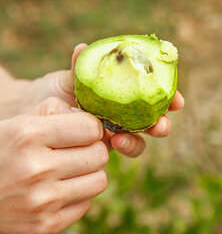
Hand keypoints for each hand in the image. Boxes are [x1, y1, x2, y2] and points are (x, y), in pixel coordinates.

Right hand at [0, 97, 107, 233]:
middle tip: (77, 149)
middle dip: (92, 148)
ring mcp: (42, 201)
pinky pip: (85, 205)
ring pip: (99, 180)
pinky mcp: (45, 226)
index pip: (90, 128)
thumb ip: (54, 111)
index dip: (92, 126)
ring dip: (89, 173)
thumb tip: (90, 120)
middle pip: (99, 154)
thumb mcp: (18, 123)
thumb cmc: (1, 151)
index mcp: (29, 135)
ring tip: (70, 169)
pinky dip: (76, 196)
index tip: (83, 129)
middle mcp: (37, 169)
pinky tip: (57, 189)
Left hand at [14, 43, 183, 158]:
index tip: (177, 101)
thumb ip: (80, 67)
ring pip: (137, 141)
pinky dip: (119, 147)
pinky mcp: (99, 148)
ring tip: (123, 140)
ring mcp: (112, 133)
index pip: (151, 94)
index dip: (168, 97)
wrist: (32, 112)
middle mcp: (122, 114)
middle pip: (152, 121)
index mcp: (122, 93)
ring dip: (138, 142)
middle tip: (159, 125)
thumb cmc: (53, 90)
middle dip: (161, 124)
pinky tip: (108, 143)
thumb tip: (82, 48)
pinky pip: (117, 151)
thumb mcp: (67, 78)